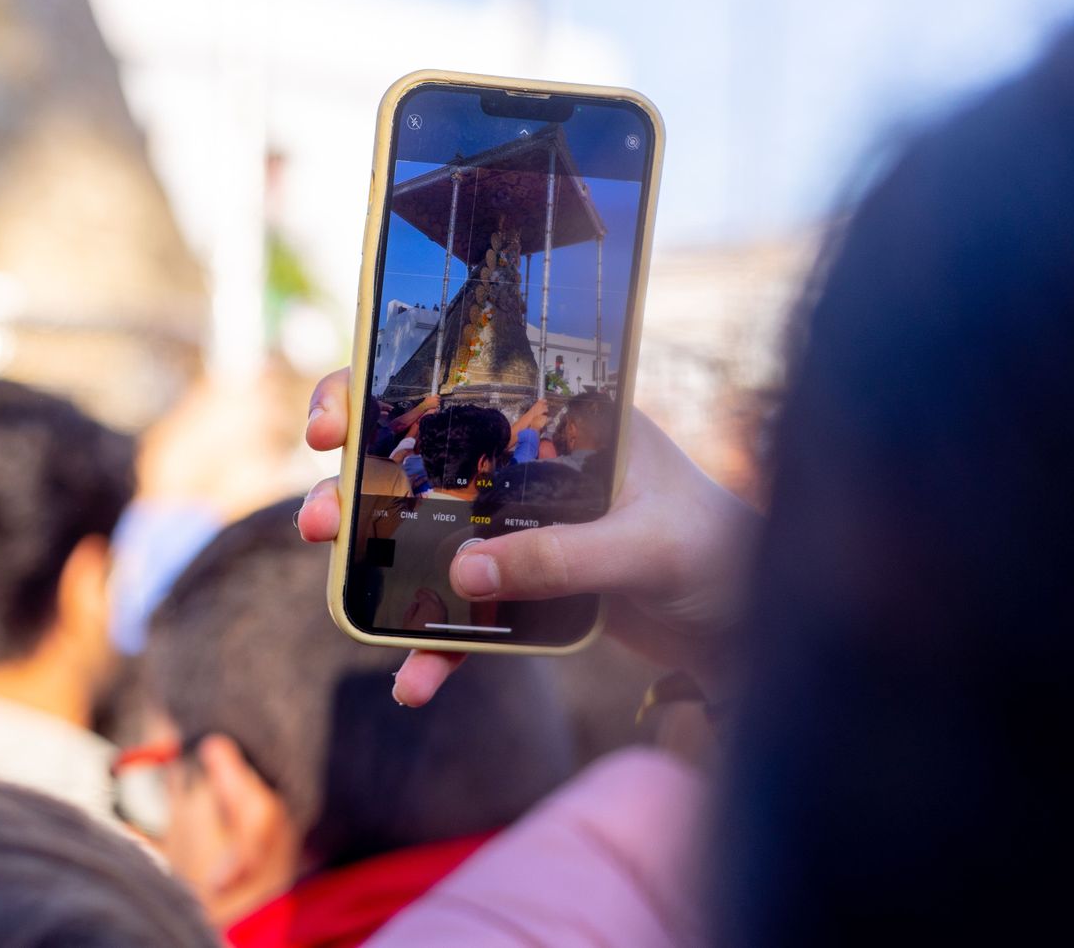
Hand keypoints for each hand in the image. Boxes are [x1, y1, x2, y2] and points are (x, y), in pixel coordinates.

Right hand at [301, 368, 758, 705]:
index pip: (459, 388)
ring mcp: (523, 529)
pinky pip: (467, 616)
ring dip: (381, 569)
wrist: (755, 630)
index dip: (383, 394)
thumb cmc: (723, 556)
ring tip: (342, 600)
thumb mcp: (651, 547)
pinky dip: (440, 649)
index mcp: (561, 422)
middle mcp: (531, 467)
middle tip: (318, 519)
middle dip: (360, 489)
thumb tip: (465, 573)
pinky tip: (416, 684)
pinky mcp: (526, 589)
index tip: (335, 425)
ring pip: (431, 539)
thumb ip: (562, 557)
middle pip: (424, 462)